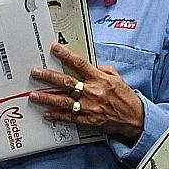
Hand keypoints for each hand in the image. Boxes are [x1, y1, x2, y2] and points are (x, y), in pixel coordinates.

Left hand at [29, 43, 144, 141]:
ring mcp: (89, 107)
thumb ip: (103, 70)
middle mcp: (92, 92)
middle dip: (48, 77)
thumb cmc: (126, 98)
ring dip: (47, 97)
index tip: (54, 49)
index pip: (79, 64)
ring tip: (34, 95)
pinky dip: (57, 115)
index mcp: (99, 79)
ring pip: (63, 101)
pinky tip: (46, 113)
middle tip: (35, 73)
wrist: (135, 118)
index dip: (66, 55)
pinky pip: (69, 117)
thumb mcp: (117, 78)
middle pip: (66, 82)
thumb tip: (91, 66)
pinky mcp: (88, 120)